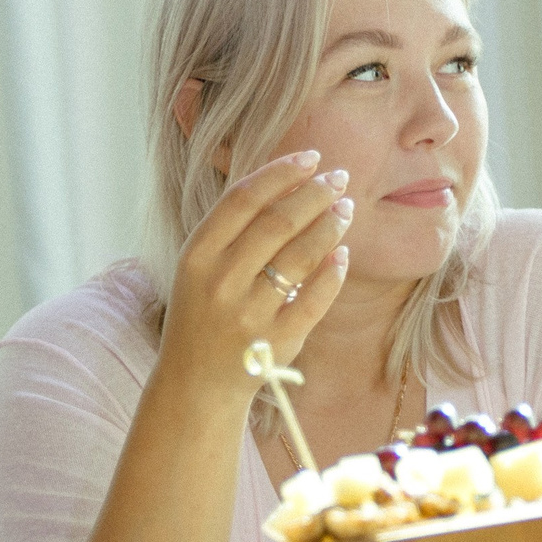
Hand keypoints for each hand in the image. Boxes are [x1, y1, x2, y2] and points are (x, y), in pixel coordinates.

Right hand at [154, 151, 352, 403]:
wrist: (195, 384)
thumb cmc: (203, 314)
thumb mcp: (200, 268)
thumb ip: (233, 230)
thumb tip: (287, 184)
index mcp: (196, 256)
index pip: (242, 200)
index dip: (280, 173)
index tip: (311, 157)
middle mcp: (220, 282)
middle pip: (277, 223)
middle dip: (315, 194)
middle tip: (341, 178)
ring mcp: (249, 314)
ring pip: (302, 257)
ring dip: (330, 227)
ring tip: (346, 209)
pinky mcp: (277, 342)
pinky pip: (316, 299)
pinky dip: (333, 273)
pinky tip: (343, 255)